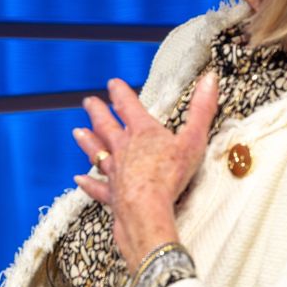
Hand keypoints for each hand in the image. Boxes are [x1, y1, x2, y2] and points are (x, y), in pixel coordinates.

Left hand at [73, 73, 217, 267]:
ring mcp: (115, 171)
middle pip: (106, 126)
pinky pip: (98, 186)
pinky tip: (79, 179)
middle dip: (98, 112)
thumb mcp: (193, 139)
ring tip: (78, 132)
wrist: (146, 207)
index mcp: (143, 133)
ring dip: (88, 141)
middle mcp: (123, 149)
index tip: (113, 83)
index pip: (129, 107)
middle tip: (89, 102)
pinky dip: (88, 183)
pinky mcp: (112, 193)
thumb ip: (202, 110)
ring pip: (97, 152)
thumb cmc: (170, 174)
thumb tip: (209, 79)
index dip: (121, 93)